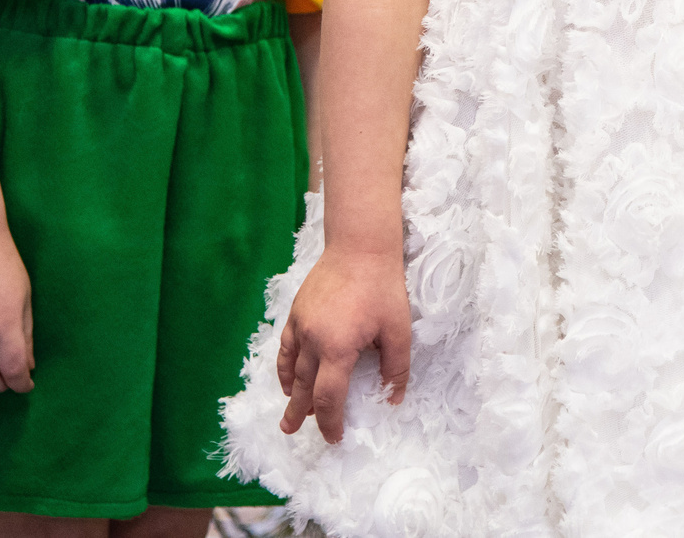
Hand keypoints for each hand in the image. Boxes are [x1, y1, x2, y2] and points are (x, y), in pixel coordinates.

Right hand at [275, 248, 412, 442]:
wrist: (360, 246)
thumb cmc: (382, 287)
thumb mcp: (398, 330)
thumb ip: (396, 368)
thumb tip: (393, 398)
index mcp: (337, 349)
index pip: (329, 397)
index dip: (330, 422)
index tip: (334, 437)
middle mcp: (312, 341)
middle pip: (303, 387)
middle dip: (301, 414)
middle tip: (292, 432)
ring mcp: (300, 325)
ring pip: (291, 368)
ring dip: (290, 393)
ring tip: (288, 413)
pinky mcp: (297, 311)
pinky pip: (285, 346)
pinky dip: (284, 366)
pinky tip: (287, 376)